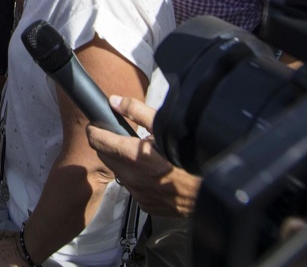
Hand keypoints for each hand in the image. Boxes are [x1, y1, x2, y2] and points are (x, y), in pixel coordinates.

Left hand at [85, 96, 200, 217]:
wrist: (212, 192)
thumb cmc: (193, 159)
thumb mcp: (166, 126)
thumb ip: (137, 112)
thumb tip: (114, 101)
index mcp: (135, 156)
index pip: (98, 141)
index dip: (94, 130)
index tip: (96, 125)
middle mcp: (132, 178)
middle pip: (105, 157)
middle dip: (109, 145)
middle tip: (122, 137)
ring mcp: (138, 194)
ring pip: (119, 173)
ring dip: (124, 162)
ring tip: (143, 155)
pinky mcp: (146, 205)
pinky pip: (133, 188)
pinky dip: (137, 178)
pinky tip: (153, 172)